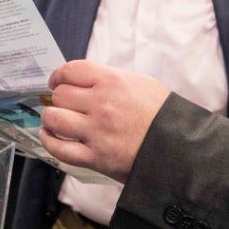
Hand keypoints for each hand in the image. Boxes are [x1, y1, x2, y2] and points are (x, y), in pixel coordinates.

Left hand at [40, 60, 170, 177]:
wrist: (179, 147)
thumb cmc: (162, 114)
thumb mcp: (140, 84)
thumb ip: (110, 80)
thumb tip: (83, 82)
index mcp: (112, 81)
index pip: (71, 71)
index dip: (58, 76)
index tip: (57, 82)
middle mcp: (100, 104)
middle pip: (60, 95)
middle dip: (58, 98)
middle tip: (63, 104)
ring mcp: (96, 131)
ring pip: (54, 118)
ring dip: (50, 118)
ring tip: (54, 120)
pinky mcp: (95, 157)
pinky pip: (59, 148)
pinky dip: (49, 140)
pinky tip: (49, 136)